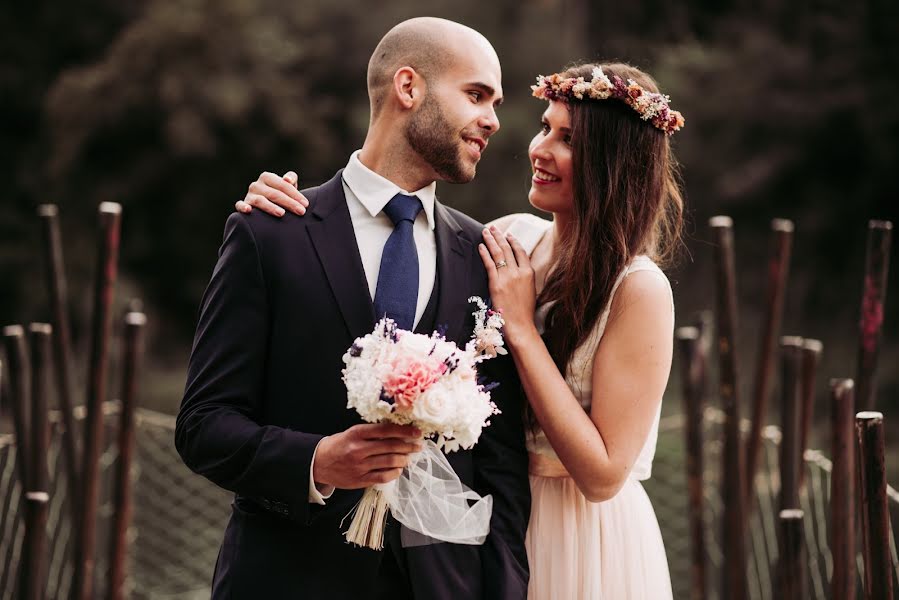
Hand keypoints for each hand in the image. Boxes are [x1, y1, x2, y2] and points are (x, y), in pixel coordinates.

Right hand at [235, 171, 309, 216]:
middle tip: (301, 212)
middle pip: (274, 194)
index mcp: (267, 177)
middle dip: (289, 203)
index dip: (295, 194)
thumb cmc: (280, 195)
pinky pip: (240, 205)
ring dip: (271, 207)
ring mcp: (249, 195)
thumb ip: (291, 179)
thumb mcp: (287, 186)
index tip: (306, 204)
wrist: (266, 207)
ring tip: (282, 214)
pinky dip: (243, 207)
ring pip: (260, 201)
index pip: (283, 185)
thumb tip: (287, 180)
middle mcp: (256, 185)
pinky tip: (249, 211)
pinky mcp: (243, 205)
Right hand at [312, 423, 422, 488]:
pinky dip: (394, 472)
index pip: (386, 430)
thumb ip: (372, 433)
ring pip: (389, 462)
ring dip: (404, 459)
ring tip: (409, 457)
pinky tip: (398, 469)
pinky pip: (383, 477)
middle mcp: (359, 449)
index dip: (404, 431)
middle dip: (408, 446)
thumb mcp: (352, 433)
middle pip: (391, 446)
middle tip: (418, 445)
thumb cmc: (339, 445)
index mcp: (357, 433)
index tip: (416, 432)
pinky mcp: (360, 480)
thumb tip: (399, 433)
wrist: (318, 463)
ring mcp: (360, 466)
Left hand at [479, 226, 537, 345]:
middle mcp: (518, 272)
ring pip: (498, 253)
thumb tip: (517, 270)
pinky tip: (481, 246)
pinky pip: (489, 264)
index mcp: (529, 273)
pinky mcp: (496, 283)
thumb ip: (524, 278)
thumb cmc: (525, 312)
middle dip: (499, 236)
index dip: (513, 241)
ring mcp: (507, 277)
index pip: (520, 251)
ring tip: (486, 232)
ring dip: (491, 240)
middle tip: (494, 228)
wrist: (520, 325)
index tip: (508, 235)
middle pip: (508, 249)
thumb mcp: (530, 291)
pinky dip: (484, 253)